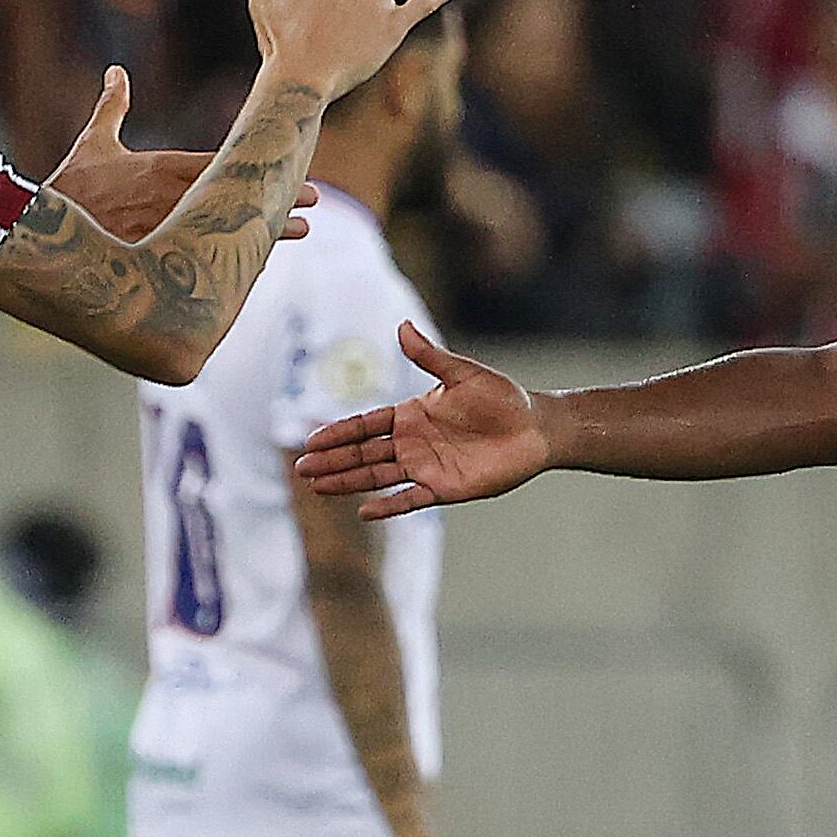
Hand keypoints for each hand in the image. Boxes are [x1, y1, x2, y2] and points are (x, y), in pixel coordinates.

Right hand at [34, 73, 312, 248]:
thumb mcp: (93, 143)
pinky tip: (257, 266)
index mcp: (161, 168)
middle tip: (314, 202)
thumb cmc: (70, 186)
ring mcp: (168, 233)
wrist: (44, 229)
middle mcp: (171, 200)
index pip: (220, 165)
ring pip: (226, 231)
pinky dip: (231, 263)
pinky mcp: (157, 261)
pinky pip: (202, 262)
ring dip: (264, 233)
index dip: (256, 164)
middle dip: (274, 200)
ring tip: (301, 231)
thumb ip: (112, 107)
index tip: (286, 163)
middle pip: (234, 198)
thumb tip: (117, 72)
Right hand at [293, 322, 546, 518]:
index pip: (366, 425)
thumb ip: (430, 356)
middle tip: (301, 469)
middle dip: (332, 460)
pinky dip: (389, 505)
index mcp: (411, 414)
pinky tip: (364, 510)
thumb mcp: (463, 374)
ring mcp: (425, 467)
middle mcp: (412, 443)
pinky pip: (410, 499)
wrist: (535, 428)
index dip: (338, 433)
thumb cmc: (502, 397)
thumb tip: (401, 326)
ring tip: (318, 488)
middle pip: (363, 453)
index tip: (310, 440)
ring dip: (348, 481)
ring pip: (377, 476)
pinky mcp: (444, 489)